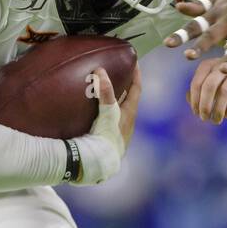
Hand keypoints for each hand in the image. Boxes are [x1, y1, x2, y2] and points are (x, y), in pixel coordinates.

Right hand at [74, 65, 141, 184]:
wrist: (98, 164)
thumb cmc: (106, 137)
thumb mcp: (107, 113)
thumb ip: (105, 92)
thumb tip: (101, 71)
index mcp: (129, 114)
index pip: (136, 89)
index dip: (136, 75)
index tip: (135, 63)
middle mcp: (125, 122)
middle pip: (127, 99)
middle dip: (122, 86)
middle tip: (116, 73)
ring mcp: (116, 131)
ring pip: (116, 110)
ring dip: (111, 99)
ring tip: (101, 89)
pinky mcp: (106, 138)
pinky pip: (106, 119)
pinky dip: (101, 111)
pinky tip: (90, 111)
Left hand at [163, 0, 226, 69]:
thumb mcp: (220, 0)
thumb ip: (198, 6)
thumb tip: (177, 6)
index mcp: (216, 14)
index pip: (196, 24)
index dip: (181, 34)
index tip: (167, 44)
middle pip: (212, 34)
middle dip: (201, 45)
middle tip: (189, 56)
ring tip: (221, 69)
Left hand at [188, 58, 226, 123]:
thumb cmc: (225, 80)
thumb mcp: (210, 81)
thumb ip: (199, 89)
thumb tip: (190, 100)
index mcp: (208, 65)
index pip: (197, 83)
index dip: (195, 100)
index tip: (196, 112)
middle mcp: (222, 66)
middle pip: (209, 86)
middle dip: (205, 104)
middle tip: (204, 118)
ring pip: (224, 91)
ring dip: (218, 109)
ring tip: (216, 120)